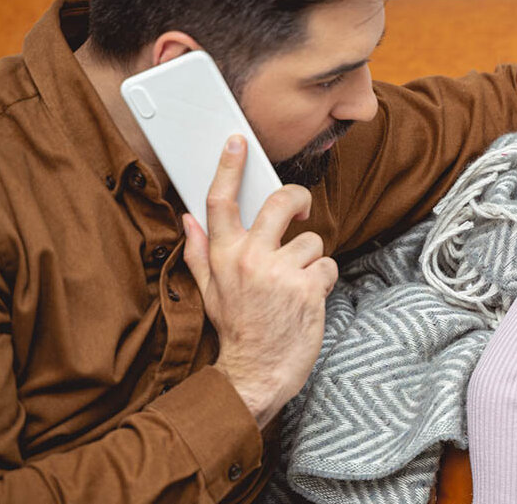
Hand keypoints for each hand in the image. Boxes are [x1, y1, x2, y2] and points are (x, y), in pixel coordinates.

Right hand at [182, 135, 338, 428]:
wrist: (256, 373)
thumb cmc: (236, 331)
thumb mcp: (209, 291)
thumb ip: (200, 251)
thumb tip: (189, 219)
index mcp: (223, 256)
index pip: (220, 202)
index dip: (229, 167)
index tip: (237, 142)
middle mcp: (250, 259)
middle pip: (279, 203)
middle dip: (296, 199)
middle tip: (299, 209)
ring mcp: (281, 272)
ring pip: (311, 240)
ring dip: (310, 260)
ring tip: (296, 285)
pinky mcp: (309, 288)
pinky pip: (328, 265)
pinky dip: (323, 280)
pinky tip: (308, 298)